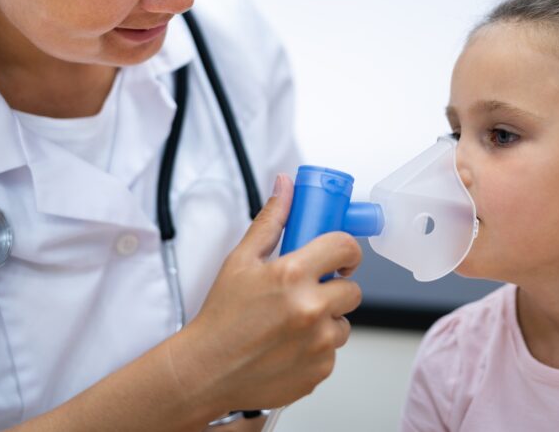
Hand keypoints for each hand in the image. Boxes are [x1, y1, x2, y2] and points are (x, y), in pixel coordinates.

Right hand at [168, 174, 362, 413]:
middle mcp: (311, 308)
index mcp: (292, 275)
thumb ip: (270, 221)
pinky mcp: (320, 370)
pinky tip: (288, 346)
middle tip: (308, 292)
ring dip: (326, 320)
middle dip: (334, 287)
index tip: (340, 257)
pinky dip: (317, 348)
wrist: (205, 371)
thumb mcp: (241, 260)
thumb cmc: (221, 317)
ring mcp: (318, 342)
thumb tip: (286, 187)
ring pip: (343, 322)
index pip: (345, 247)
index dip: (347, 250)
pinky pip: (332, 351)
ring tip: (292, 323)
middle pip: (352, 289)